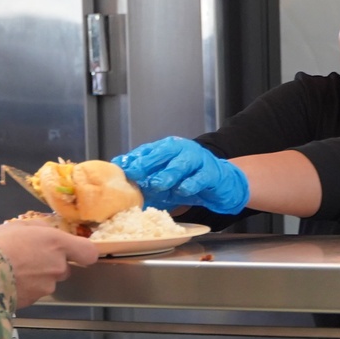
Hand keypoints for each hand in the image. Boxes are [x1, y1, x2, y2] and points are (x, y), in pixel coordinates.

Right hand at [0, 223, 97, 308]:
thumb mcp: (17, 226)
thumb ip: (37, 229)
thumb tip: (45, 232)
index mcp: (57, 244)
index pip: (88, 253)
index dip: (84, 253)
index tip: (75, 252)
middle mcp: (57, 266)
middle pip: (65, 268)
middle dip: (51, 264)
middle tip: (29, 258)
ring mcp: (47, 286)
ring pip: (48, 282)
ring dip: (37, 277)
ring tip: (14, 270)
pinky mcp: (34, 301)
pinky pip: (34, 293)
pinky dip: (26, 288)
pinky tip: (9, 281)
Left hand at [112, 136, 249, 214]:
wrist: (220, 184)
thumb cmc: (188, 180)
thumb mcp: (164, 180)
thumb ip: (146, 180)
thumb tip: (121, 184)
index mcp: (167, 149)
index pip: (147, 150)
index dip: (132, 158)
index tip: (119, 166)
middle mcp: (181, 150)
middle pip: (163, 152)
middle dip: (147, 162)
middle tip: (134, 173)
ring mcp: (198, 159)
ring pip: (181, 164)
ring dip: (168, 174)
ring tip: (157, 184)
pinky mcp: (212, 173)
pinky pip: (200, 178)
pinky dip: (191, 184)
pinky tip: (183, 190)